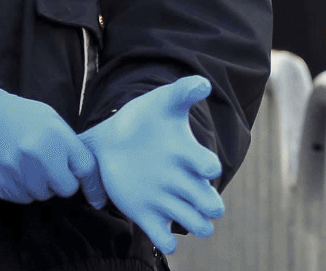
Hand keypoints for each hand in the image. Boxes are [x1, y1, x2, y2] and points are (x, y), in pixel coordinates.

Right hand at [0, 89, 98, 203]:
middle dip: (61, 181)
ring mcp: (17, 175)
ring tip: (26, 163)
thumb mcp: (51, 119)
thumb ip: (68, 144)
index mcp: (55, 138)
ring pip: (41, 195)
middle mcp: (38, 158)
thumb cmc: (18, 116)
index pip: (85, 169)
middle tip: (48, 165)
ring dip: (38, 185)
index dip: (93, 185)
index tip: (98, 198)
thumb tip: (84, 171)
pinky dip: (20, 188)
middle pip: (65, 189)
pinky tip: (12, 169)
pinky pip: (20, 198)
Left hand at [79, 75, 225, 252]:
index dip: (209, 168)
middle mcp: (184, 181)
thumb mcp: (162, 102)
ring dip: (194, 224)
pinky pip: (162, 237)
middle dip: (210, 206)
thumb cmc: (145, 118)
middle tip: (207, 206)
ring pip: (191, 222)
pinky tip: (161, 232)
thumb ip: (182, 91)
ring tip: (186, 220)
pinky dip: (165, 241)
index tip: (206, 166)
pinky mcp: (147, 214)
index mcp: (189, 156)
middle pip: (208, 201)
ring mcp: (167, 199)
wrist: (115, 140)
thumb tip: (204, 84)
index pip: (208, 165)